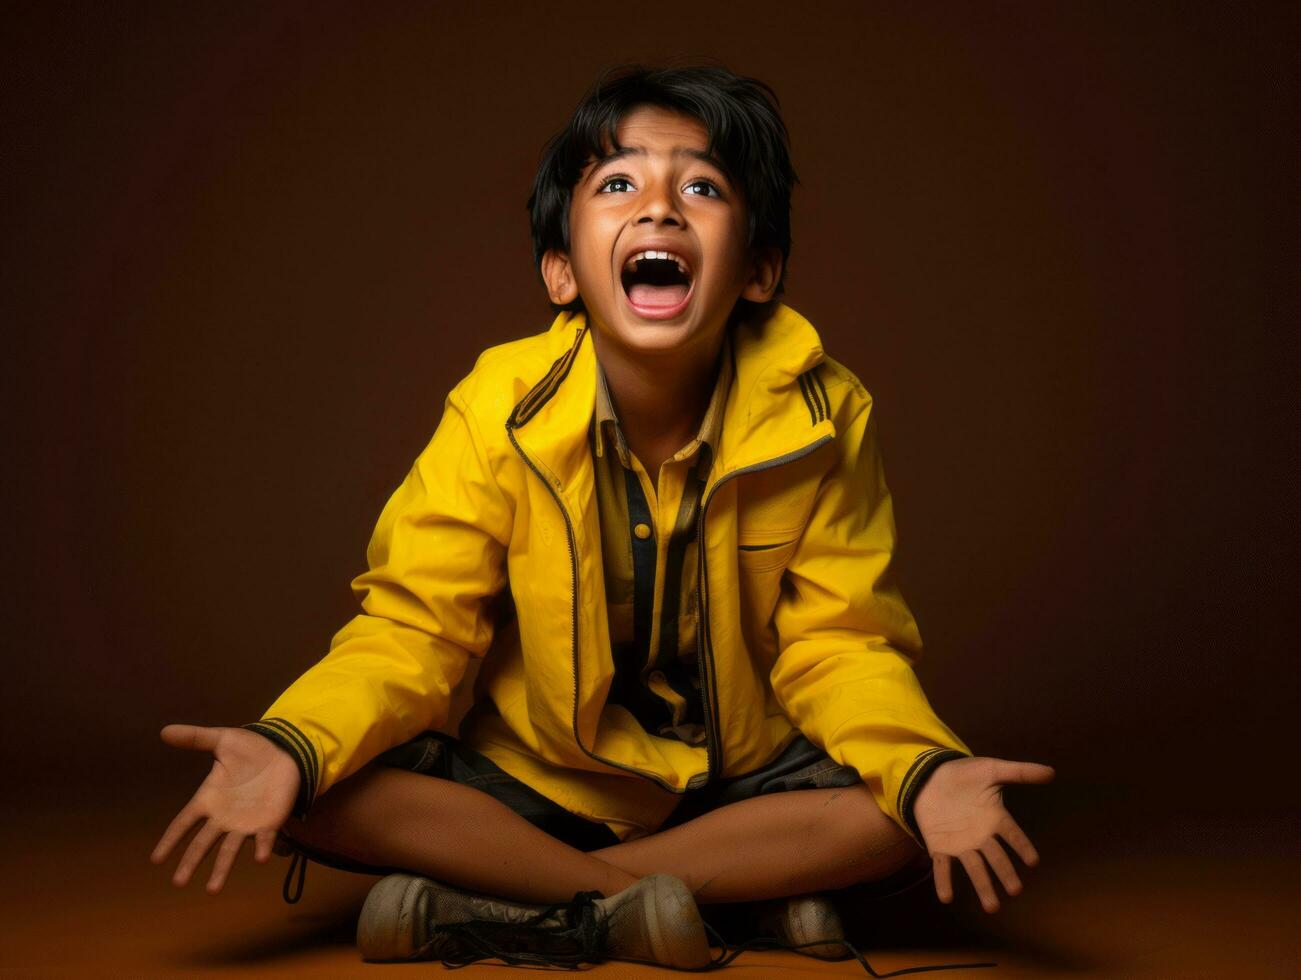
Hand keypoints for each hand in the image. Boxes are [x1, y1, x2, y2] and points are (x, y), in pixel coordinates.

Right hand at [150, 724, 300, 893]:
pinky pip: (264, 839)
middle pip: (203, 843)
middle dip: (191, 862)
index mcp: (208, 799)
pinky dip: (262, 848)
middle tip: (178, 882)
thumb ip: (195, 738)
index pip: (184, 823)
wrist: (285, 750)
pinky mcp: (269, 822)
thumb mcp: (222, 739)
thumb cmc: (250, 749)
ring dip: (222, 869)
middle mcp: (224, 817)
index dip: (171, 839)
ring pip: (230, 850)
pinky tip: (261, 858)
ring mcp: (246, 822)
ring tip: (211, 890)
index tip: (156, 859)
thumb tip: (164, 731)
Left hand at [913, 756, 1054, 912]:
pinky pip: (943, 866)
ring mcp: (961, 845)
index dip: (1022, 846)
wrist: (930, 776)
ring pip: (975, 869)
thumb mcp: (991, 769)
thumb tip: (1051, 772)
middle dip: (1005, 874)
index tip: (1033, 861)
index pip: (1012, 835)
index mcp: (995, 819)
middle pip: (996, 858)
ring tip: (992, 907)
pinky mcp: (939, 847)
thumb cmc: (965, 775)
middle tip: (1015, 890)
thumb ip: (1020, 772)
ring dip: (983, 887)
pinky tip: (946, 897)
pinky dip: (944, 881)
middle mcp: (981, 837)